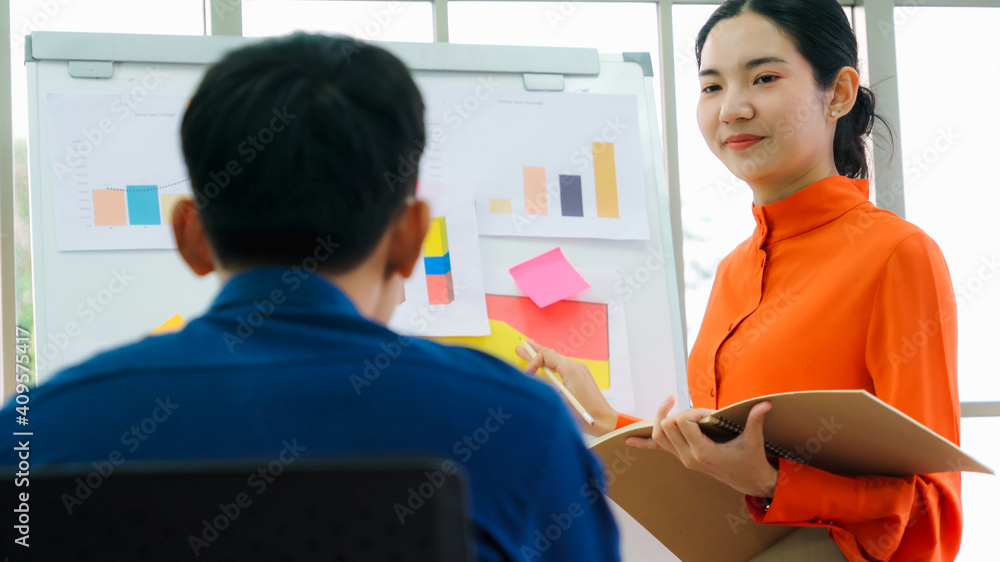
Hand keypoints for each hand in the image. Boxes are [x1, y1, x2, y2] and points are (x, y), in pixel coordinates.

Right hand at [515, 339, 617, 434]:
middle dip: (535, 351)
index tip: (527, 375)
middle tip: (522, 345)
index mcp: (570, 369)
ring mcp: (580, 370)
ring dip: (543, 357)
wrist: (604, 420)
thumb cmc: (584, 413)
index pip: (546, 355)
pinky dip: (551, 364)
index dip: (533, 361)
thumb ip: (545, 385)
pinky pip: (563, 366)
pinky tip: (545, 365)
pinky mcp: (582, 377)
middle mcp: (576, 366)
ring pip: (557, 360)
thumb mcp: (559, 399)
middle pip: (551, 354)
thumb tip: (533, 379)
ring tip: (531, 349)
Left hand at [627, 399, 778, 497]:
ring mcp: (683, 459)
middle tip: (699, 412)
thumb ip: (755, 421)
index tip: (711, 413)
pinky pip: (658, 448)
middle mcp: (689, 457)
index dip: (694, 411)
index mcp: (703, 452)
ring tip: (670, 403)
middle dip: (681, 412)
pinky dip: (644, 443)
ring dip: (662, 418)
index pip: (682, 421)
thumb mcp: (754, 440)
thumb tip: (765, 403)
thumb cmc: (752, 460)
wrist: (749, 481)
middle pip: (667, 425)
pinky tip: (629, 441)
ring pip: (659, 434)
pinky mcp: (682, 458)